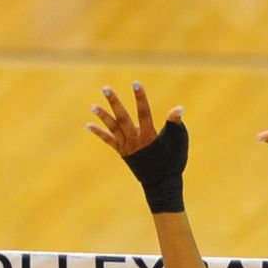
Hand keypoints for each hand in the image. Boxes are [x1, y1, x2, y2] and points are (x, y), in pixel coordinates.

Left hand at [88, 82, 187, 211]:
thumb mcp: (179, 141)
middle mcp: (135, 140)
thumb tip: (179, 108)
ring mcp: (127, 147)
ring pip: (113, 128)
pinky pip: (108, 141)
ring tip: (92, 106)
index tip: (135, 84)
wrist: (161, 183)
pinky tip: (88, 125)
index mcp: (149, 136)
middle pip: (122, 118)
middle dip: (114, 102)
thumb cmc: (173, 161)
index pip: (144, 113)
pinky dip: (99, 133)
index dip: (140, 98)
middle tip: (105, 88)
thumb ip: (176, 124)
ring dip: (102, 116)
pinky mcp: (122, 152)